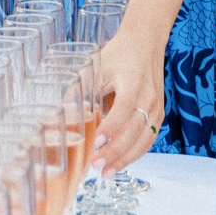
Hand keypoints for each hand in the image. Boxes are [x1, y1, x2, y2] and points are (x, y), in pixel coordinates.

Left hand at [92, 18, 165, 174]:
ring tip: (107, 172)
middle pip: (134, 130)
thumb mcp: (98, 65)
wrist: (145, 42)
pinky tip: (120, 162)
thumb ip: (81, 88)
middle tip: (96, 165)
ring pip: (144, 139)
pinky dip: (135, 153)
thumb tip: (57, 112)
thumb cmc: (119, 53)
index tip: (96, 141)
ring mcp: (156, 106)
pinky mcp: (159, 113)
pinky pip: (149, 138)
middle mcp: (148, 96)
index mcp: (133, 82)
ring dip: (126, 158)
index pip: (123, 109)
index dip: (110, 127)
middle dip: (115, 151)